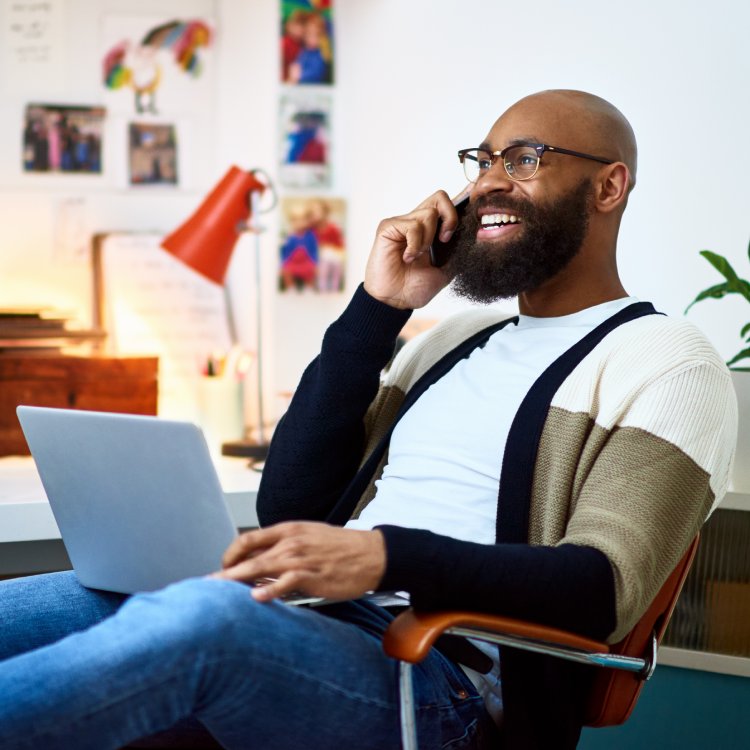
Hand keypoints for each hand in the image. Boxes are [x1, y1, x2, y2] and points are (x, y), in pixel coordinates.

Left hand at [213, 521, 386, 602]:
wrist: (372, 553)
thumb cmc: (341, 548)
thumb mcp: (309, 538)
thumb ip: (284, 548)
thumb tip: (259, 564)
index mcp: (288, 529)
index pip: (248, 539)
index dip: (230, 554)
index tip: (222, 568)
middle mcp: (291, 541)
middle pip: (248, 554)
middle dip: (224, 571)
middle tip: (205, 585)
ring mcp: (301, 558)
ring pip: (261, 567)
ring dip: (236, 580)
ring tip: (217, 592)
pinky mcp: (313, 576)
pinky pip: (286, 582)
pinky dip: (270, 590)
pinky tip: (256, 598)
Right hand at [364, 186, 471, 309]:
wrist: (395, 301)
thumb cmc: (415, 288)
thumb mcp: (445, 270)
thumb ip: (457, 252)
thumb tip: (475, 235)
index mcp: (431, 231)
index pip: (446, 205)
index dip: (460, 203)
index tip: (468, 215)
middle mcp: (416, 223)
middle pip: (440, 198)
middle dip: (450, 217)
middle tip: (445, 240)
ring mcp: (402, 223)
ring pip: (428, 213)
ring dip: (428, 239)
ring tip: (418, 257)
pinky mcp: (388, 227)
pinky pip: (412, 225)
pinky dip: (415, 244)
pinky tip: (407, 258)